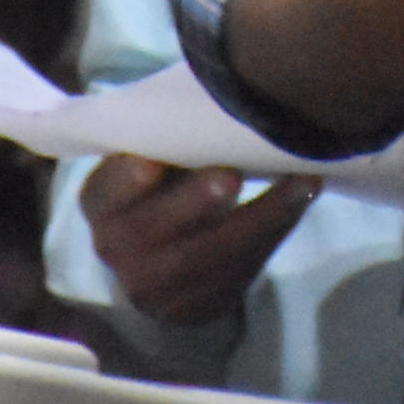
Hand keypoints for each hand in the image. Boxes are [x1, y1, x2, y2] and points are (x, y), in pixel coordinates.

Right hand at [78, 154, 318, 329]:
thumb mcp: (148, 163)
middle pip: (154, 229)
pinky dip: (275, 229)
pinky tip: (302, 196)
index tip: (151, 163)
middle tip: (231, 176)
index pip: (105, 193)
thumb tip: (213, 99)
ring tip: (298, 182)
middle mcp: (117, 249)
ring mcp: (155, 286)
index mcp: (101, 205)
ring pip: (209, 254)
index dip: (126, 181)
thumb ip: (164, 142)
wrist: (163, 262)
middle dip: (195, 202)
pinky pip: (240, 269)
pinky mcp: (197, 305)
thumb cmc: (161, 188)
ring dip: (261, 216)